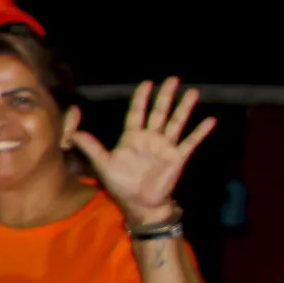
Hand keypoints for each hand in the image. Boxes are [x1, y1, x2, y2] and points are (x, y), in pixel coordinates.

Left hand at [73, 77, 215, 227]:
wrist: (140, 204)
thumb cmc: (121, 184)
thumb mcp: (103, 164)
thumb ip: (91, 147)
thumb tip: (73, 133)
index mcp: (132, 137)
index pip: (137, 112)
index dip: (141, 98)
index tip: (147, 83)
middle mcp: (150, 138)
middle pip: (159, 112)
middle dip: (165, 96)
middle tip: (173, 79)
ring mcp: (165, 146)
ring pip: (176, 122)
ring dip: (184, 108)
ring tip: (193, 92)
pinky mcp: (177, 157)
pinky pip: (190, 142)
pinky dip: (200, 132)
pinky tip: (210, 120)